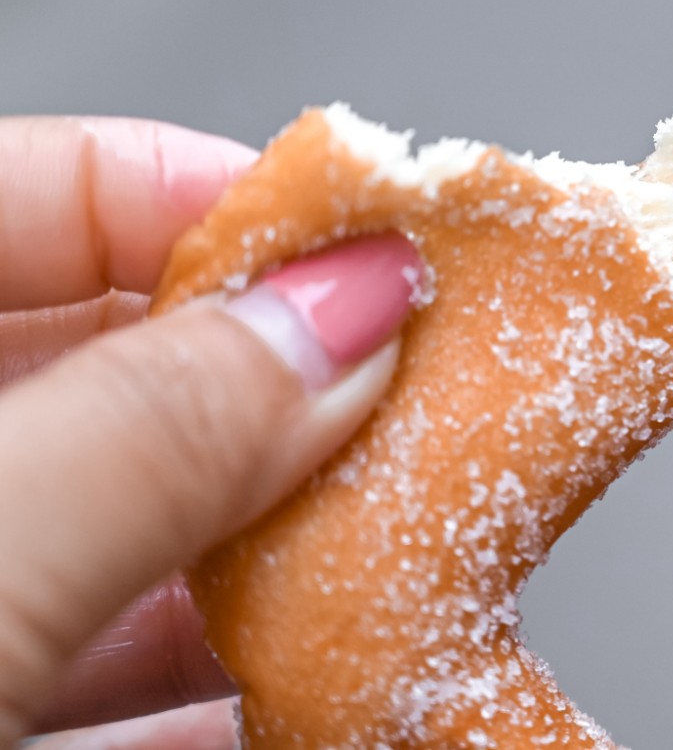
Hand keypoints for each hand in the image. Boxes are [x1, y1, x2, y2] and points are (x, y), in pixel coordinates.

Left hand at [0, 118, 422, 747]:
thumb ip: (151, 430)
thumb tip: (348, 315)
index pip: (26, 192)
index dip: (203, 195)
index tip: (365, 246)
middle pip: (103, 369)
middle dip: (274, 386)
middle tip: (416, 402)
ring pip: (124, 535)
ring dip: (272, 549)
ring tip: (400, 553)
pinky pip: (116, 682)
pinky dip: (229, 689)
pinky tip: (323, 698)